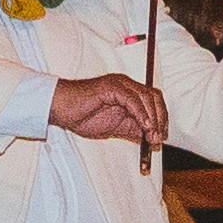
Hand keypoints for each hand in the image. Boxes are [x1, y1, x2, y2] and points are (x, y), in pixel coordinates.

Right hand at [47, 72, 169, 148]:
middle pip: (154, 97)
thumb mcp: (115, 128)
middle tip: (158, 138)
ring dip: (153, 118)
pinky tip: (144, 127)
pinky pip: (132, 99)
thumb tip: (151, 139)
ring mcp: (120, 84)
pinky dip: (141, 113)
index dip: (161, 118)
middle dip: (160, 119)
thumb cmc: (83, 116)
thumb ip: (133, 130)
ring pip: (146, 97)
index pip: (154, 101)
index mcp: (129, 92)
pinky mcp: (111, 87)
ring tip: (151, 136)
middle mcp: (127, 85)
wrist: (61, 109)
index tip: (161, 136)